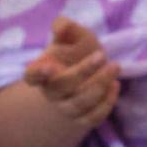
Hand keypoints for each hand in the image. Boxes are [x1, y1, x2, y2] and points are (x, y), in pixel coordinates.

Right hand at [24, 16, 119, 130]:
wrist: (88, 74)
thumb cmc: (76, 51)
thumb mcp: (72, 35)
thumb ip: (65, 26)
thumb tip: (60, 27)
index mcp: (42, 71)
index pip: (31, 76)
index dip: (37, 73)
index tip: (49, 66)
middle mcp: (51, 92)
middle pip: (62, 86)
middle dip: (83, 71)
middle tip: (102, 55)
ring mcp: (66, 108)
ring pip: (80, 103)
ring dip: (99, 85)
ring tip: (114, 67)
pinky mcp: (82, 120)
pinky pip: (93, 117)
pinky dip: (106, 103)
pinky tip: (115, 85)